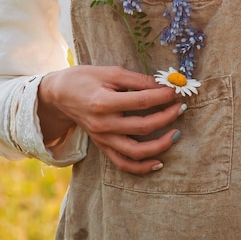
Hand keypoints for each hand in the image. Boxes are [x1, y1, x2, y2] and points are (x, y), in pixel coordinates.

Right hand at [38, 65, 182, 173]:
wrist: (59, 95)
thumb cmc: (85, 79)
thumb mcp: (111, 72)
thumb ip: (138, 80)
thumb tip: (165, 84)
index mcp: (103, 102)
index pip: (141, 101)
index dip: (163, 96)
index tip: (177, 90)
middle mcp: (103, 124)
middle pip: (142, 127)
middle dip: (167, 117)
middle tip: (181, 107)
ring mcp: (102, 139)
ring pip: (135, 152)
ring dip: (160, 145)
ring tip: (177, 133)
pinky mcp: (102, 146)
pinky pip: (123, 163)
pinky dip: (142, 167)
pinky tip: (159, 162)